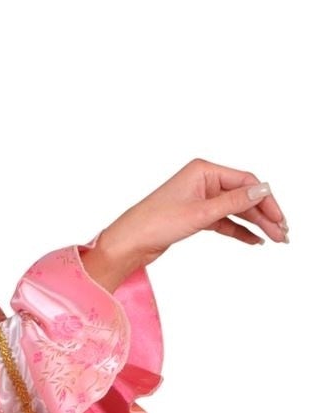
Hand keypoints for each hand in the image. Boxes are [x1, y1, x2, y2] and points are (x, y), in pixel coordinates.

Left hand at [88, 158, 288, 288]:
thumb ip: (234, 202)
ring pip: (236, 209)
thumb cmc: (156, 222)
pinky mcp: (196, 214)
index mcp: (203, 170)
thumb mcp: (201, 213)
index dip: (266, 200)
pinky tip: (255, 241)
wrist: (130, 242)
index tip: (280, 219)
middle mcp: (203, 180)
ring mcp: (200, 197)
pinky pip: (225, 220)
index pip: (245, 181)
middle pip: (243, 195)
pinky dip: (240, 230)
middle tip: (282, 234)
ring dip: (256, 223)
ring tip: (274, 239)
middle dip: (265, 214)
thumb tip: (263, 191)